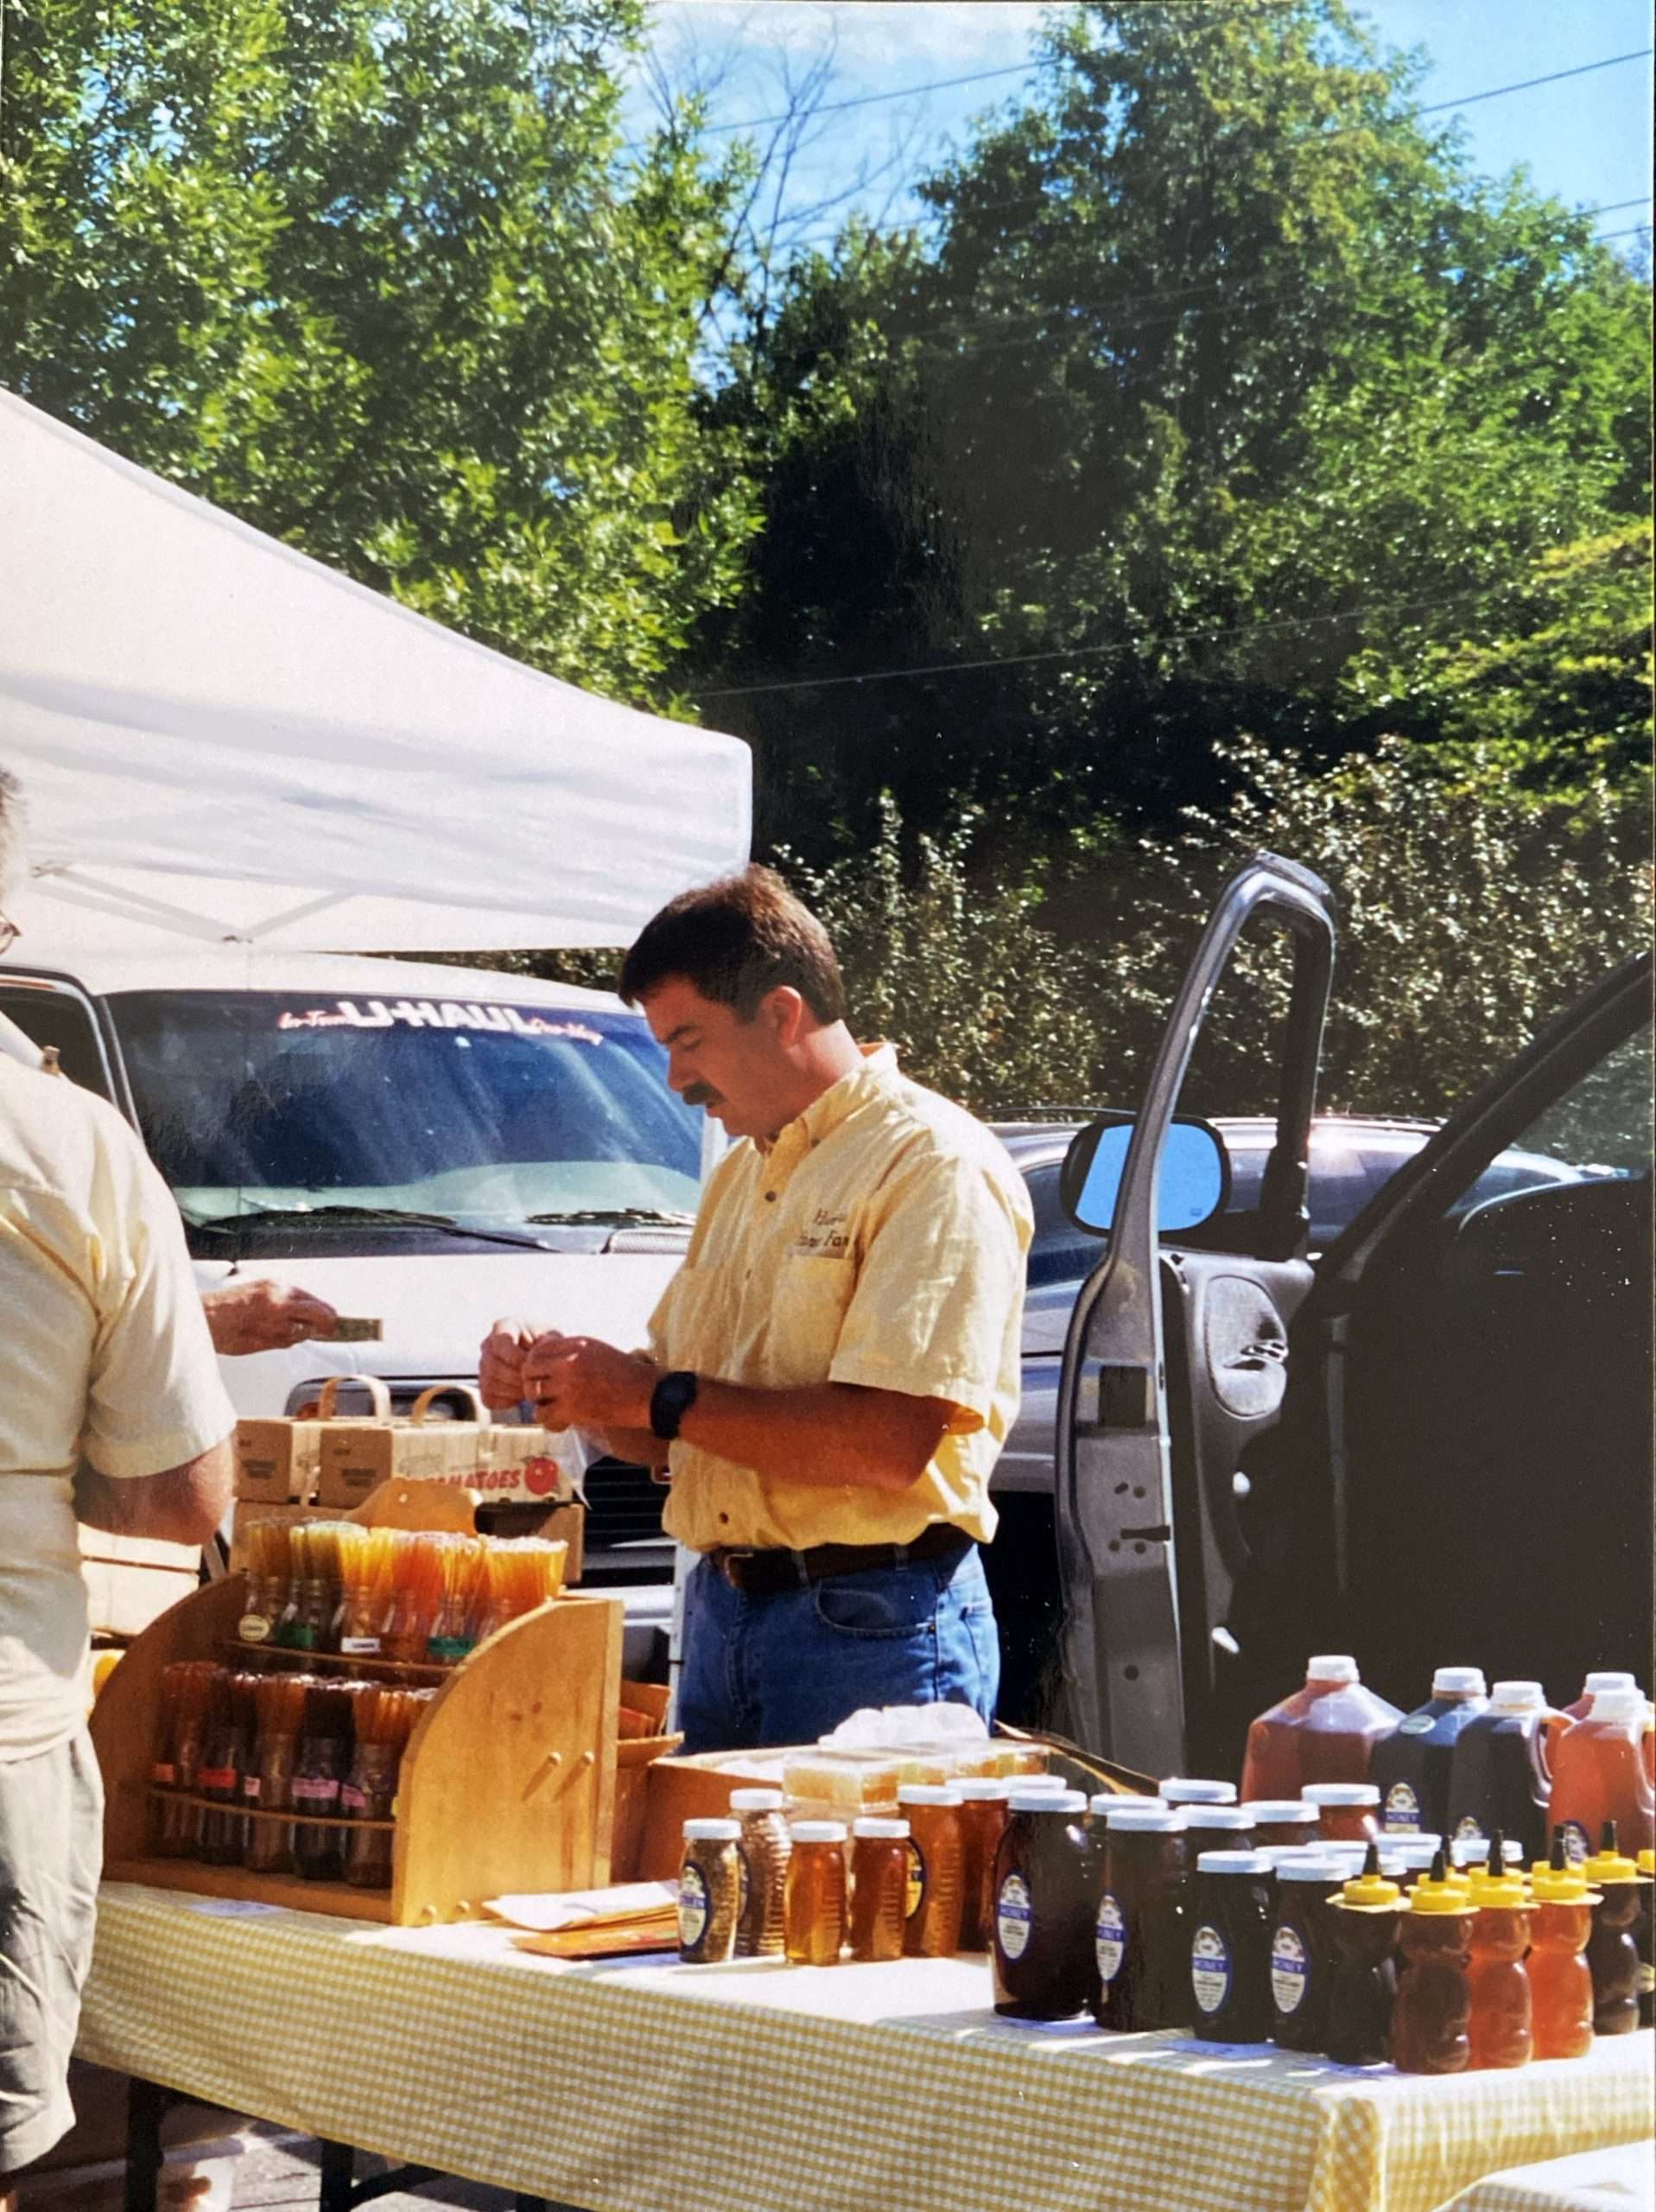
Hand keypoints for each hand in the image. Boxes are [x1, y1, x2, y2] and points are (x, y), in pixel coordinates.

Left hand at [203, 1279, 337, 1356]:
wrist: (199, 1316)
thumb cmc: (224, 1334)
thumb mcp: (261, 1343)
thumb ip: (289, 1336)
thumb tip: (309, 1332)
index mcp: (279, 1305)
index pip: (319, 1311)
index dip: (329, 1323)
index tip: (332, 1331)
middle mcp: (278, 1288)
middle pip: (314, 1300)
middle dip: (319, 1317)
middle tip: (319, 1332)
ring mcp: (271, 1282)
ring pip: (302, 1295)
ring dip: (305, 1311)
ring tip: (293, 1328)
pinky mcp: (264, 1282)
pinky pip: (289, 1292)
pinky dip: (293, 1304)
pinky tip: (283, 1318)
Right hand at [479, 1316, 541, 1409]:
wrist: (545, 1359)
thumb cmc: (550, 1345)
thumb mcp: (552, 1338)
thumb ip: (546, 1344)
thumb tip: (535, 1357)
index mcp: (504, 1326)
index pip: (501, 1344)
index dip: (517, 1359)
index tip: (534, 1368)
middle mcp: (488, 1344)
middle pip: (494, 1366)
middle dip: (516, 1378)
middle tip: (535, 1384)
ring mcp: (483, 1366)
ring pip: (490, 1383)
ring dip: (513, 1391)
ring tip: (532, 1391)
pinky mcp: (484, 1385)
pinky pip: (489, 1398)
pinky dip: (506, 1401)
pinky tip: (523, 1397)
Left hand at [521, 1333, 658, 1433]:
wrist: (645, 1394)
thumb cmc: (624, 1373)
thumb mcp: (597, 1349)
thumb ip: (571, 1350)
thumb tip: (544, 1352)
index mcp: (575, 1344)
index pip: (537, 1350)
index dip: (535, 1362)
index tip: (542, 1373)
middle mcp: (568, 1362)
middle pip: (529, 1369)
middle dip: (532, 1381)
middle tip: (543, 1390)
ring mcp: (567, 1386)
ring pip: (532, 1392)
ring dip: (538, 1400)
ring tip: (551, 1404)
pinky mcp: (570, 1409)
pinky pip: (542, 1413)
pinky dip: (547, 1418)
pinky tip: (558, 1417)